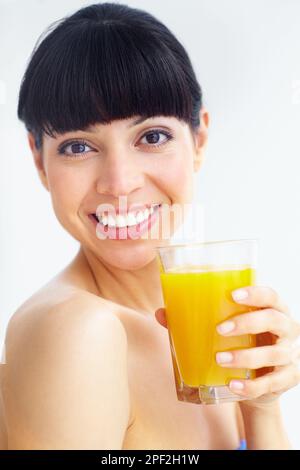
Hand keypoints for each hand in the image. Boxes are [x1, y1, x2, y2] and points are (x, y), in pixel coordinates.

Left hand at [155, 286, 299, 407]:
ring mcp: (290, 354)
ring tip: (220, 359)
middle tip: (220, 329)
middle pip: (275, 320)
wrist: (259, 381)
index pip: (271, 295)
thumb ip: (194, 320)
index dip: (256, 293)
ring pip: (275, 353)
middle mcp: (286, 329)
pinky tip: (233, 384)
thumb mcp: (224, 330)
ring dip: (246, 356)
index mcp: (272, 310)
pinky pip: (273, 382)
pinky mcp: (288, 378)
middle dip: (248, 323)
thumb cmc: (241, 344)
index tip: (234, 294)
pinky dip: (252, 386)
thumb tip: (161, 313)